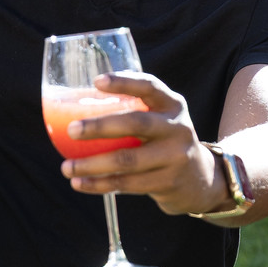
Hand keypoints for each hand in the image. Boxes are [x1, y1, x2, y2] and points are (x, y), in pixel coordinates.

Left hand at [58, 72, 221, 214]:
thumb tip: (74, 105)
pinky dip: (99, 184)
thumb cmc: (164, 141)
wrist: (201, 179)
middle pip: (136, 124)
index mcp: (172, 105)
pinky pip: (127, 184)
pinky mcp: (167, 183)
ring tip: (66, 168)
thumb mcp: (161, 119)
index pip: (149, 87)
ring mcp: (175, 157)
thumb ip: (133, 110)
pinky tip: (79, 183)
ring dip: (92, 165)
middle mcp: (177, 128)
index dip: (124, 82)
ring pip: (127, 161)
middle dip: (100, 126)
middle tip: (71, 129)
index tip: (96, 81)